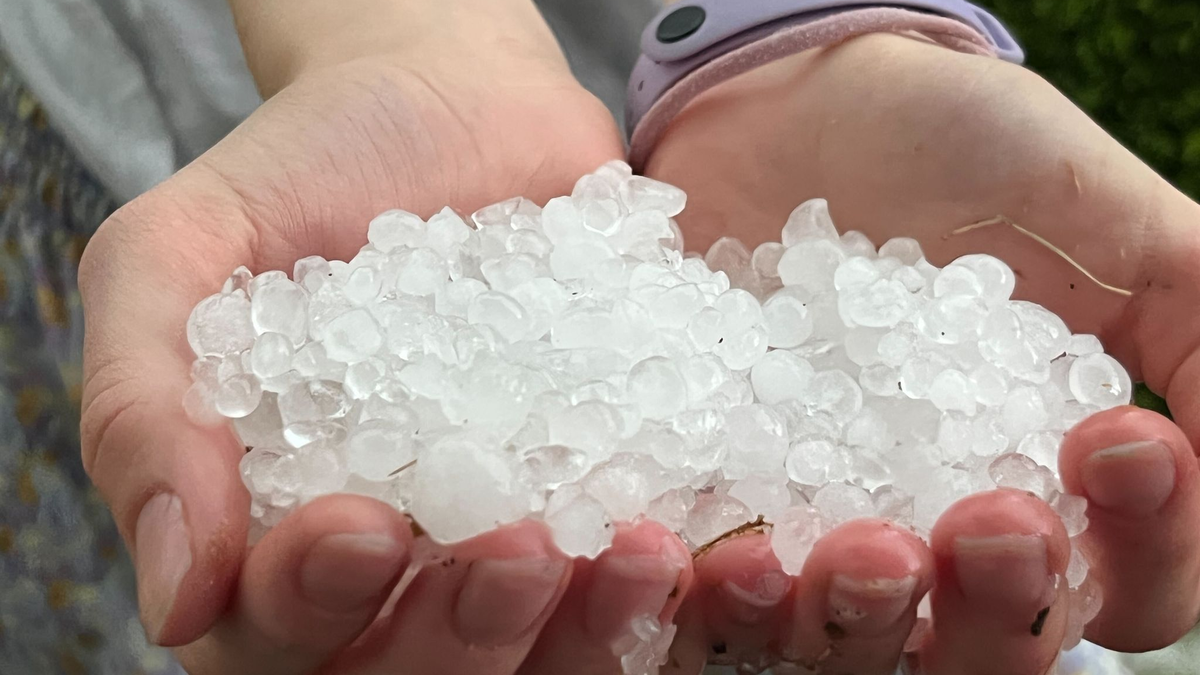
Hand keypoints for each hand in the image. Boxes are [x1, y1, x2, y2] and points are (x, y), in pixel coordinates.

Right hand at [77, 8, 708, 672]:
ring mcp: (509, 533)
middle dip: (466, 634)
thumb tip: (177, 594)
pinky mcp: (602, 488)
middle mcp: (398, 562)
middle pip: (421, 668)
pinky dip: (660, 582)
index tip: (358, 526)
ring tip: (632, 548)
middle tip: (518, 547)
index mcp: (274, 531)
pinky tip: (679, 533)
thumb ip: (144, 407)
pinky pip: (634, 578)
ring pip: (540, 651)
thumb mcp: (177, 255)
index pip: (274, 636)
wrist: (453, 102)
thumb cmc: (305, 171)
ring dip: (585, 631)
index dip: (311, 610)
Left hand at [646, 33, 1199, 673]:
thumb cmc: (964, 156)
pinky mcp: (707, 488)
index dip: (1143, 547)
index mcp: (1044, 481)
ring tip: (862, 548)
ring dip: (858, 618)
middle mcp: (932, 525)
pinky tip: (729, 547)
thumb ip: (1196, 334)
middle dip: (999, 607)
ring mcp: (814, 516)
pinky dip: (719, 585)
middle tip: (992, 521)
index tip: (1116, 440)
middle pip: (980, 648)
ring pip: (841, 640)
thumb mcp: (1109, 223)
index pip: (1122, 586)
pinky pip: (702, 575)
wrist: (796, 105)